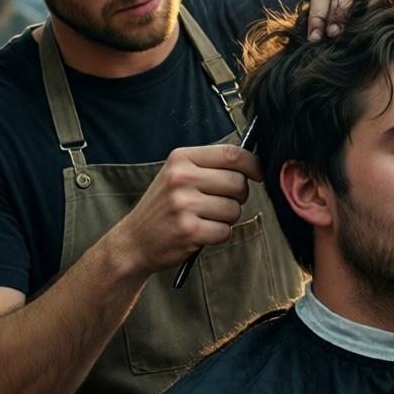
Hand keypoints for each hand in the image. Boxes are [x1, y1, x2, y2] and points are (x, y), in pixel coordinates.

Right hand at [111, 144, 261, 275]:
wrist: (135, 240)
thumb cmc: (164, 206)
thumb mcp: (178, 175)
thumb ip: (209, 166)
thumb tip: (252, 164)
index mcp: (181, 158)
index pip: (231, 153)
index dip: (253, 164)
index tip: (258, 174)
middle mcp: (181, 178)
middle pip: (238, 182)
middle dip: (238, 196)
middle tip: (220, 203)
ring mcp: (184, 204)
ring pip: (234, 209)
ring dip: (227, 218)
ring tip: (205, 218)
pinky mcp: (188, 230)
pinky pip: (225, 231)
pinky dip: (218, 235)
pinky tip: (200, 232)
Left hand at [308, 0, 393, 40]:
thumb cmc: (391, 1)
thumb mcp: (364, 6)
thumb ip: (345, 16)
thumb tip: (319, 40)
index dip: (316, 14)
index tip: (314, 38)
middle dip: (329, 10)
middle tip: (330, 35)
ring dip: (344, 3)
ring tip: (343, 27)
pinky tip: (373, 12)